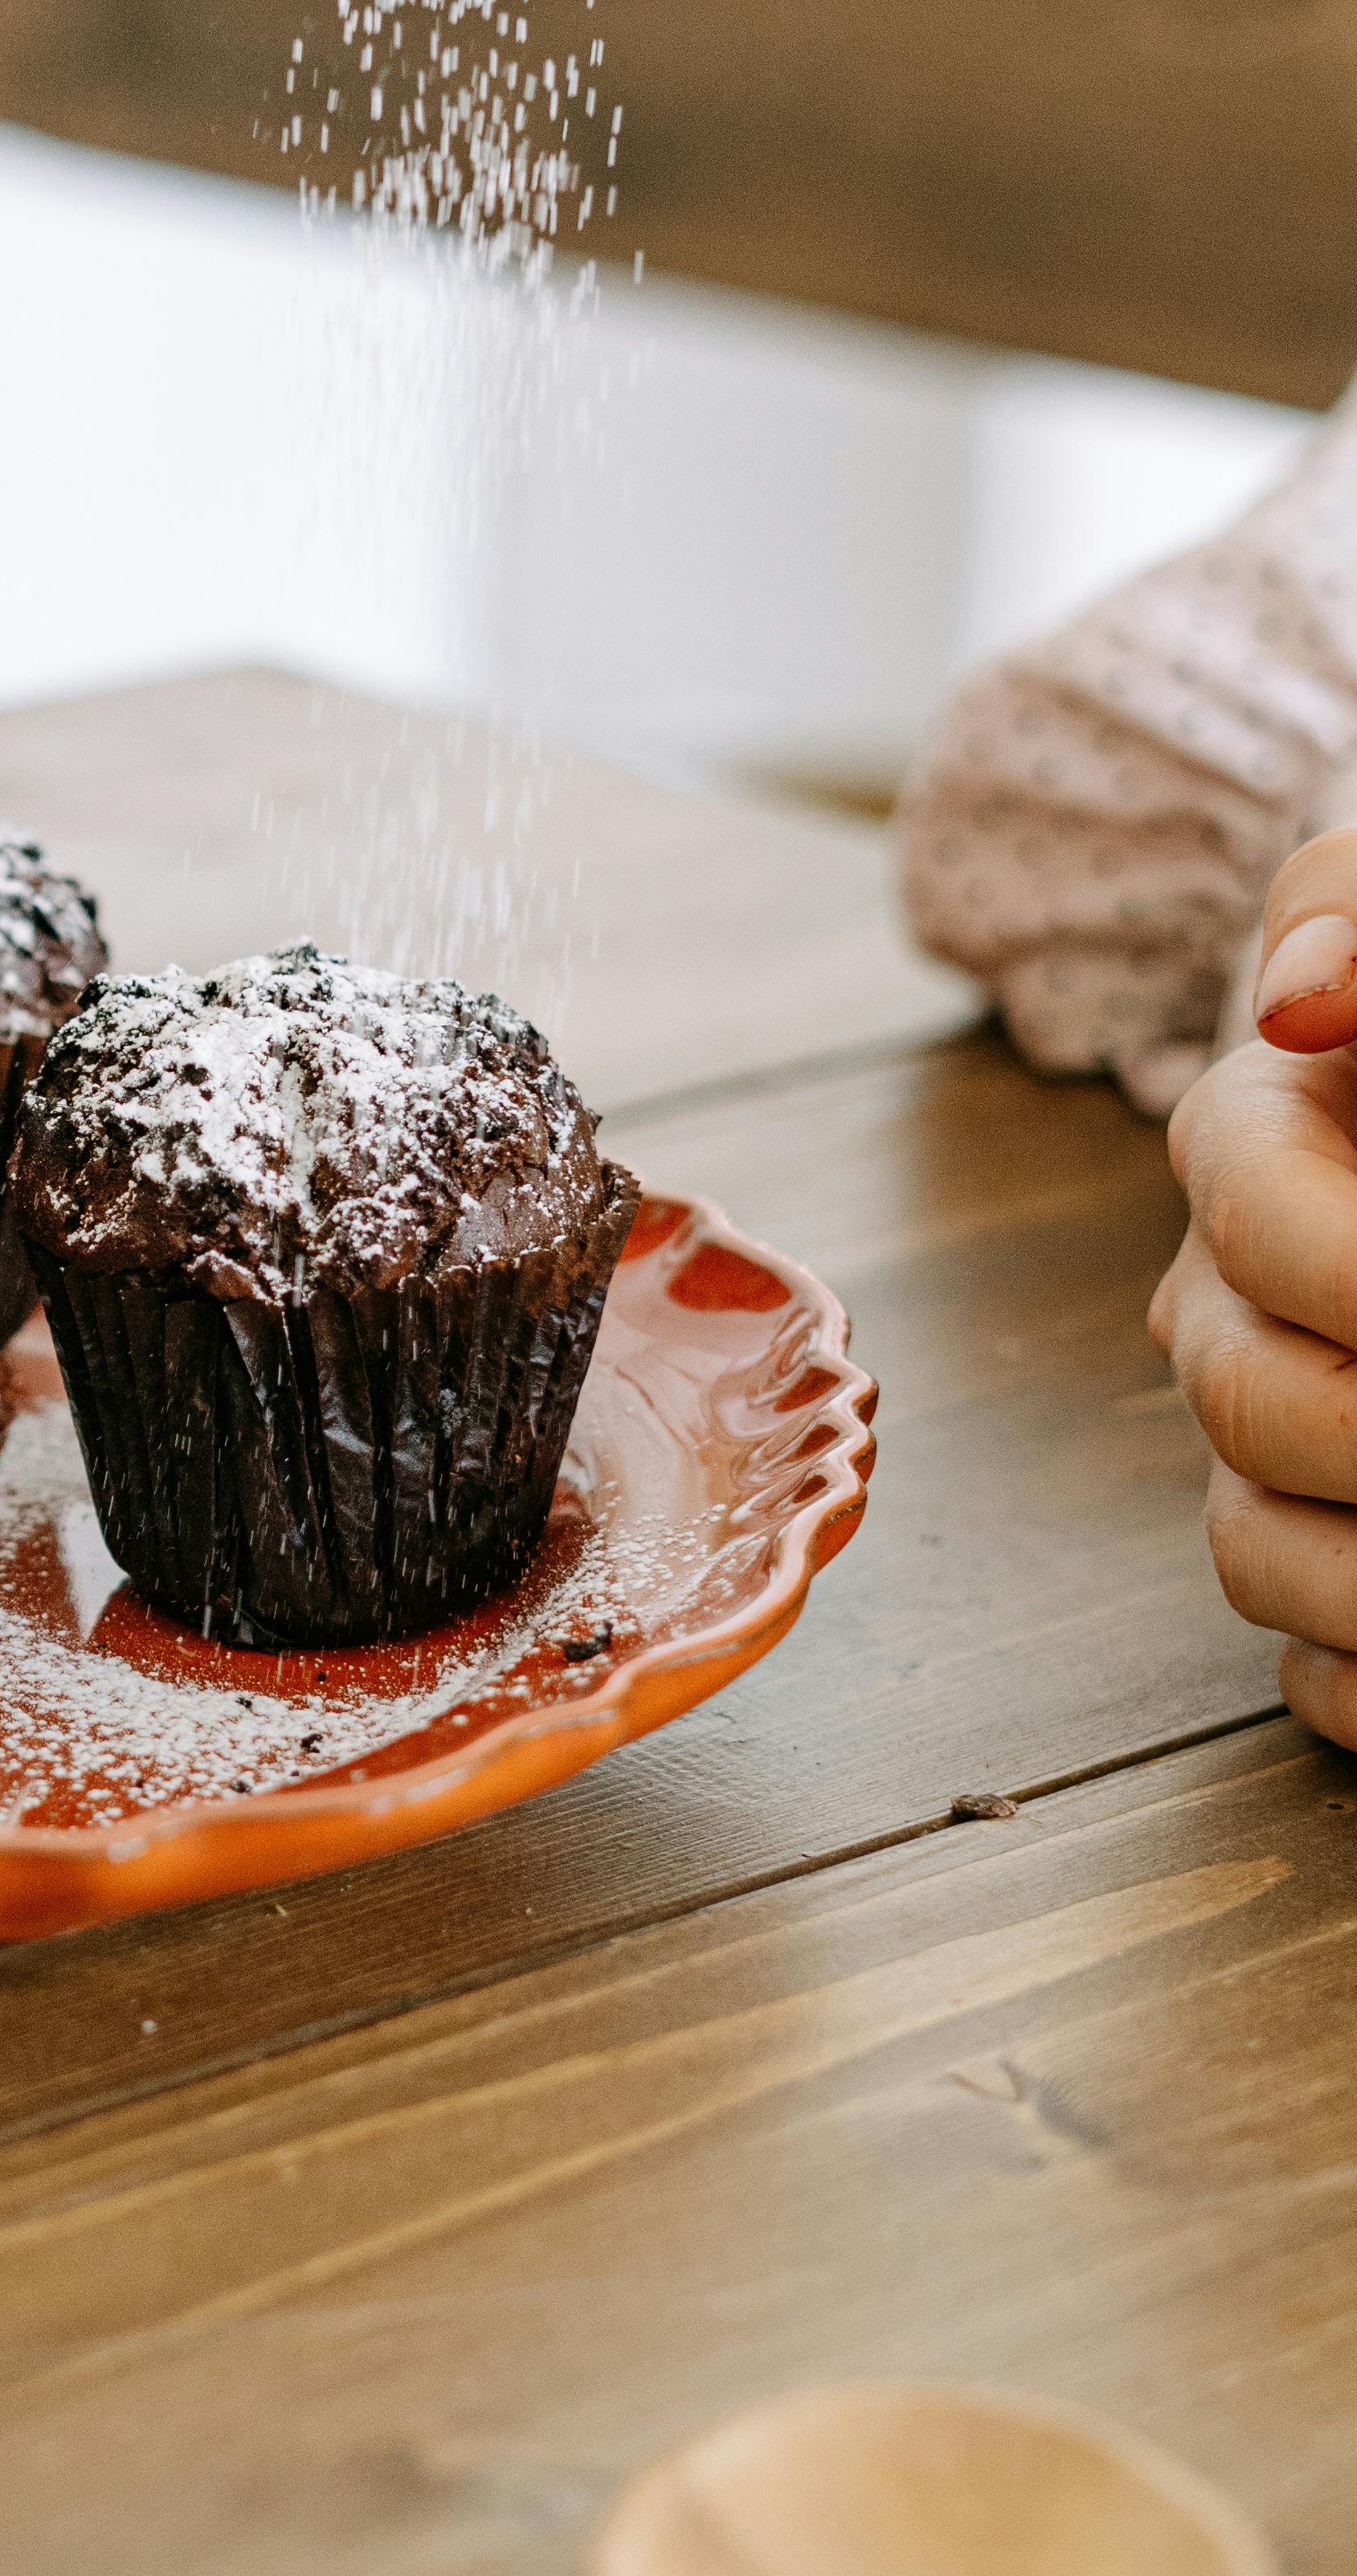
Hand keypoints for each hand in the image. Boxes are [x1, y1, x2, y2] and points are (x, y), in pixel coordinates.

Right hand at [1154, 825, 1356, 1745]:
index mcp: (1247, 1149)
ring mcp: (1265, 1434)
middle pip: (1251, 1406)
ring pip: (1255, 1553)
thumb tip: (1304, 1010)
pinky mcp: (1316, 1540)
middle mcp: (1230, 1303)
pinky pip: (1304, 1665)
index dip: (1356, 1267)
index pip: (1261, 1220)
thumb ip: (1352, 910)